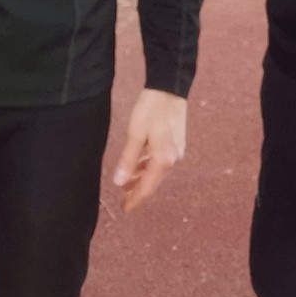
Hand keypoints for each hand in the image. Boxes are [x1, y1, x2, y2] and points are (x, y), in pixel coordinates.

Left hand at [110, 88, 186, 212]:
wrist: (170, 86)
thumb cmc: (151, 108)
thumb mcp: (135, 134)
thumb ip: (128, 160)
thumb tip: (119, 182)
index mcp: (163, 159)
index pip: (147, 188)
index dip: (135, 200)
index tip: (124, 209)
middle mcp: (173, 158)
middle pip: (154, 181)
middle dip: (137, 190)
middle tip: (123, 199)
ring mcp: (176, 150)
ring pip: (157, 171)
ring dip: (142, 178)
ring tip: (126, 183)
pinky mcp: (176, 141)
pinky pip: (161, 161)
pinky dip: (148, 166)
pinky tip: (138, 165)